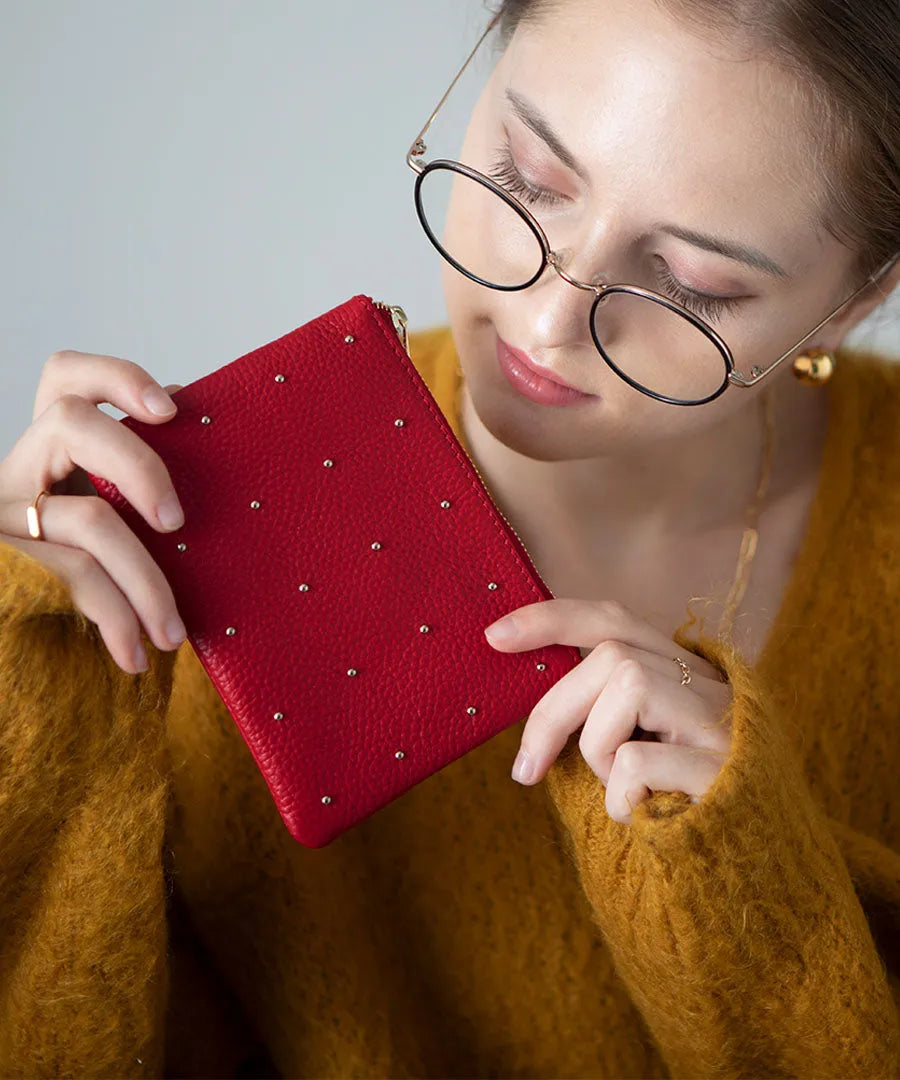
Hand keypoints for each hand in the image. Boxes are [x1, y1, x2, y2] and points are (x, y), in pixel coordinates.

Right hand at [0, 347, 188, 674]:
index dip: (116, 377)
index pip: (64, 376)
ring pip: (86, 517)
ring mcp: (7, 512)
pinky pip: (75, 576)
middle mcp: (20, 468)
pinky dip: (116, 620)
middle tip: (177, 520)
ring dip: (145, 580)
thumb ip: (131, 483)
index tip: (171, 408)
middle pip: (69, 420)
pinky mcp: (11, 559)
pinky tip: (136, 655)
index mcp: (51, 448)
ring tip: (173, 634)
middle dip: (139, 464)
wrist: (9, 639)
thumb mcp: (102, 515)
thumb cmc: (77, 571)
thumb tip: (199, 444)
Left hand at [484, 598, 732, 824]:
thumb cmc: (678, 816)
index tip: (494, 635)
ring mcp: (723, 725)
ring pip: (629, 684)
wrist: (754, 880)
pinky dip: (618, 798)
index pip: (616, 620)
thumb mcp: (634, 753)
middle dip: (553, 710)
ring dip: (598, 749)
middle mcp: (711, 687)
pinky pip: (636, 762)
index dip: (553, 619)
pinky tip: (645, 819)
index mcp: (684, 676)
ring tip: (622, 793)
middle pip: (611, 654)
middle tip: (526, 770)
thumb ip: (598, 714)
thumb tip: (526, 697)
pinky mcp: (724, 772)